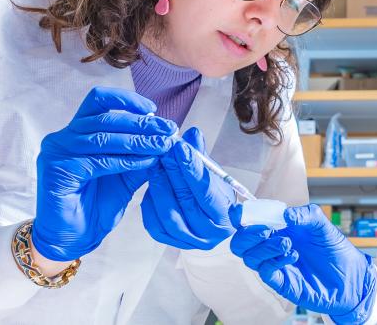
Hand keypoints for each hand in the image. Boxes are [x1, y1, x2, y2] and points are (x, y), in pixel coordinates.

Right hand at [33, 87, 176, 261]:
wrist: (72, 237)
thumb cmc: (95, 205)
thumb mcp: (124, 175)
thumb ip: (138, 155)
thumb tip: (164, 136)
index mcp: (76, 132)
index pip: (98, 101)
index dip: (126, 100)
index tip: (153, 109)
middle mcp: (63, 137)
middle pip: (105, 118)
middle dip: (141, 123)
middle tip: (168, 129)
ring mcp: (57, 152)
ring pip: (102, 137)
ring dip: (137, 140)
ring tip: (162, 145)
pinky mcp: (57, 169)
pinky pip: (97, 160)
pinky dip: (125, 160)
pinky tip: (146, 161)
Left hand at [141, 127, 236, 248]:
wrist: (207, 217)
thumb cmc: (213, 193)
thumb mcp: (212, 174)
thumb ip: (201, 156)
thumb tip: (192, 134)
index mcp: (226, 217)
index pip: (207, 192)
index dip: (192, 169)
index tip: (180, 148)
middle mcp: (210, 234)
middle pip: (187, 202)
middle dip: (174, 173)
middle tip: (164, 150)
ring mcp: (189, 241)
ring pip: (169, 215)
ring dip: (160, 187)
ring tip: (155, 165)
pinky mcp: (169, 242)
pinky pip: (155, 224)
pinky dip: (151, 204)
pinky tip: (151, 185)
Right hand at [228, 204, 375, 323]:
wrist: (350, 276)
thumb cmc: (334, 249)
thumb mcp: (322, 225)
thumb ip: (305, 215)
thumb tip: (286, 213)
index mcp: (277, 229)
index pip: (249, 222)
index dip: (240, 216)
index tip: (241, 213)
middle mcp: (272, 246)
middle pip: (241, 242)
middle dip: (248, 234)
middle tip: (265, 230)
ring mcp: (275, 265)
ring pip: (249, 257)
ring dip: (264, 247)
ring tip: (288, 243)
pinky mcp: (282, 282)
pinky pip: (265, 272)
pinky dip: (274, 261)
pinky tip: (292, 255)